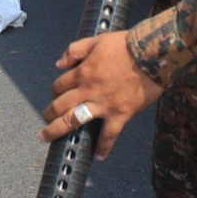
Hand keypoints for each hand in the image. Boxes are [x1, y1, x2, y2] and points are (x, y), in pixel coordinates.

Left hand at [38, 32, 163, 159]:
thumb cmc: (125, 45)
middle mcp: (88, 90)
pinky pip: (109, 135)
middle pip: (61, 105)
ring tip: (48, 137)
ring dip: (58, 130)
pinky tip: (98, 156)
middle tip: (44, 121)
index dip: (54, 91)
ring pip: (74, 120)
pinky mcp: (121, 114)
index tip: (54, 94)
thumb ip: (74, 50)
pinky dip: (103, 147)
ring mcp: (103, 104)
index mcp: (82, 72)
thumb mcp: (96, 40)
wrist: (152, 55)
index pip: (60, 85)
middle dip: (49, 114)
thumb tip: (58, 64)